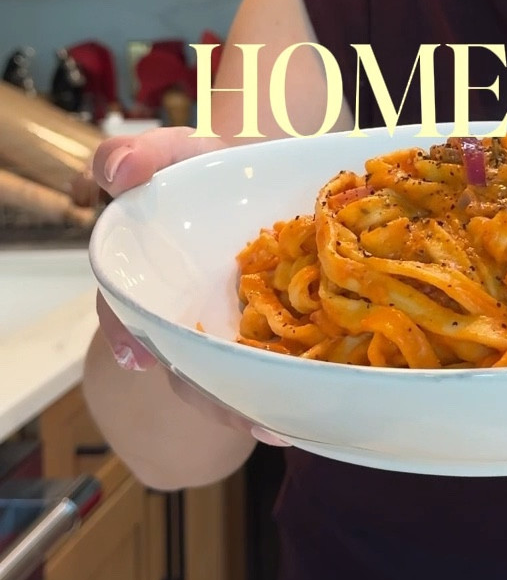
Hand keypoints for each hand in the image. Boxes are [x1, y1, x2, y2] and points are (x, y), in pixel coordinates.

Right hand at [92, 126, 292, 447]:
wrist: (278, 172)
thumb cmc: (217, 169)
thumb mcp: (180, 153)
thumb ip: (142, 155)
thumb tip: (119, 171)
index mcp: (158, 280)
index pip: (128, 312)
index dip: (125, 334)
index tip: (135, 357)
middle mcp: (194, 316)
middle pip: (188, 366)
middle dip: (210, 397)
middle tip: (241, 415)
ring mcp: (241, 330)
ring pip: (237, 380)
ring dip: (254, 406)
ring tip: (280, 426)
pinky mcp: (289, 334)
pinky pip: (287, 371)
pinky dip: (299, 393)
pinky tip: (315, 413)